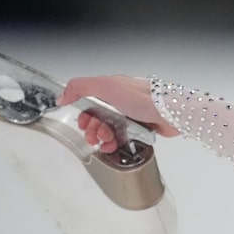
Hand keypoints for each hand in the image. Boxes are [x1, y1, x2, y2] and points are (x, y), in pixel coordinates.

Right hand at [57, 76, 179, 152]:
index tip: (84, 124)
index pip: (89, 103)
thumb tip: (62, 95)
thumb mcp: (106, 86)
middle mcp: (120, 103)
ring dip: (103, 139)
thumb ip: (80, 87)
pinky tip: (113, 147)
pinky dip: (115, 144)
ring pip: (109, 131)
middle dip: (93, 130)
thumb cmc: (145, 98)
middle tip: (95, 137)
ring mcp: (130, 117)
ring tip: (106, 142)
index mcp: (111, 89)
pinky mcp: (140, 130)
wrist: (172, 113)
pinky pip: (122, 139)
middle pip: (98, 119)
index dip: (84, 115)